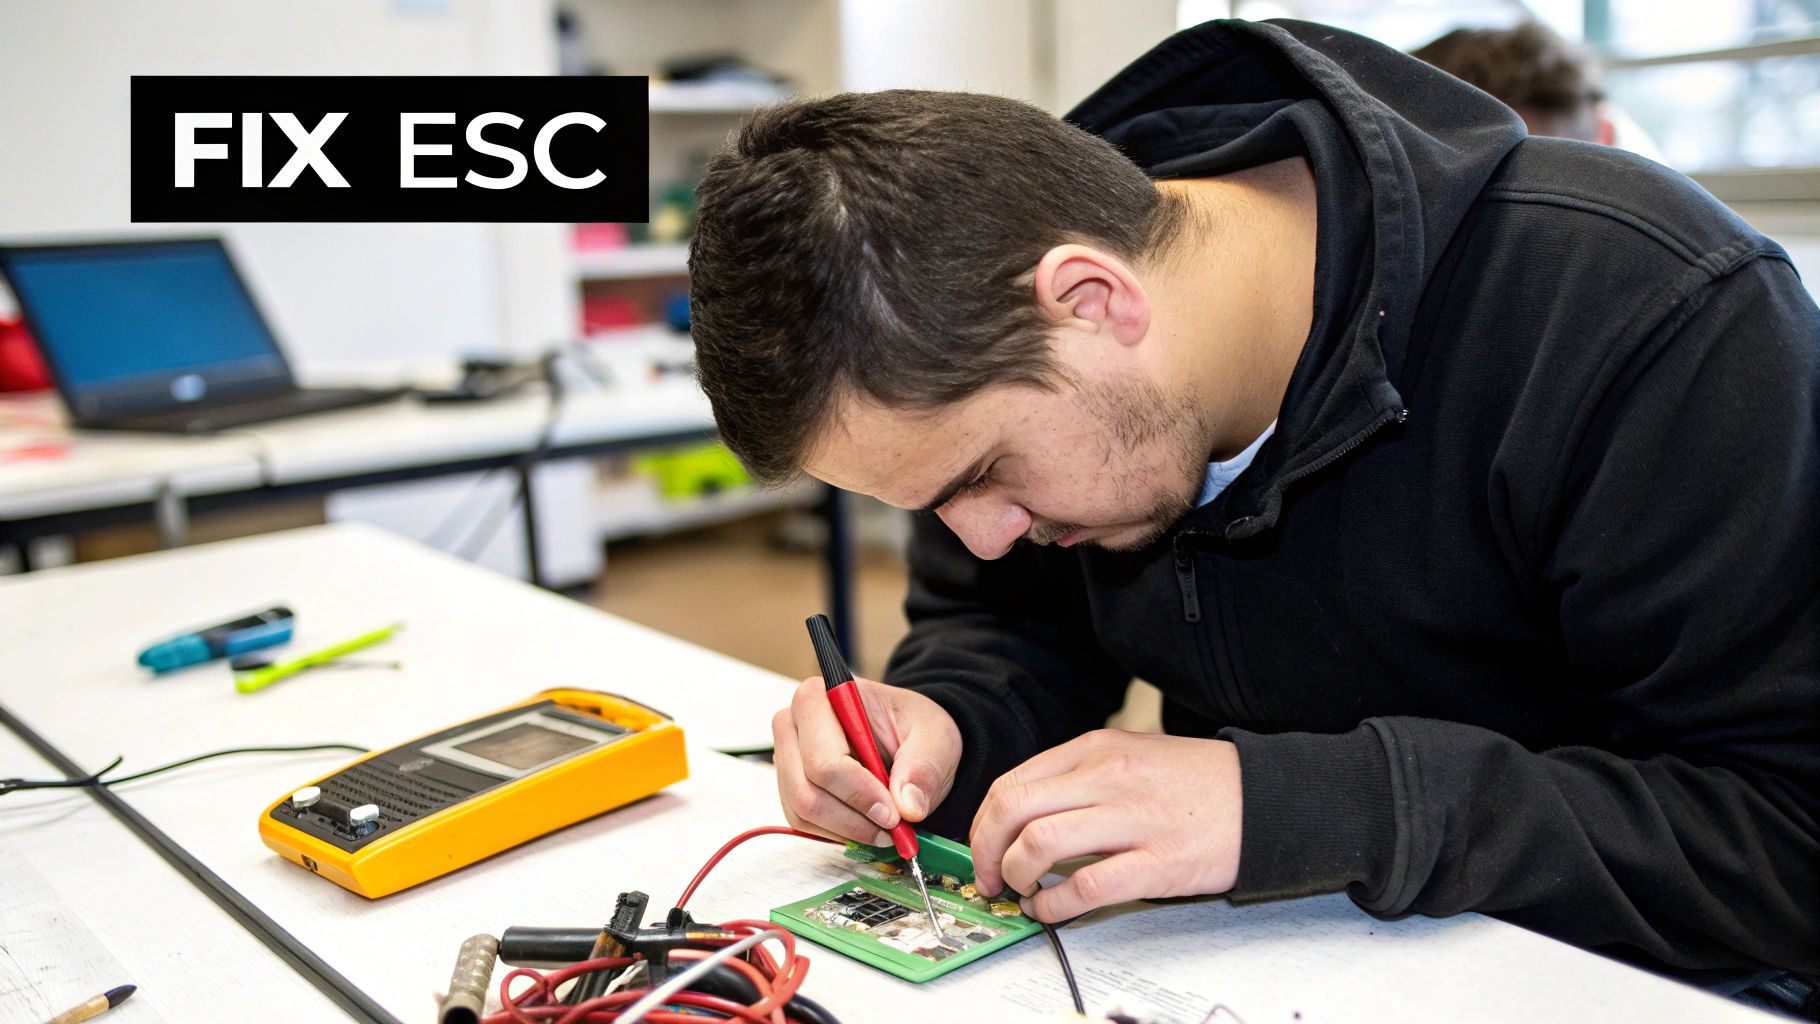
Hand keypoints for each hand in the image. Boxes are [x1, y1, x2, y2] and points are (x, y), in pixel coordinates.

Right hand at [771, 675, 961, 845]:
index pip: (824, 759)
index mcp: (820, 697)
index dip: (857, 793)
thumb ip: (924, 768)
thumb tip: (909, 807)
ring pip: (803, 812)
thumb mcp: (936, 737)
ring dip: (848, 830)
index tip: (893, 813)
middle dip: (853, 819)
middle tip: (893, 828)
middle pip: (806, 791)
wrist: (908, 737)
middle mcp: (793, 725)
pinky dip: (839, 832)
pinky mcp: (790, 786)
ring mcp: (787, 758)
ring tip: (886, 827)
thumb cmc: (914, 727)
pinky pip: (804, 823)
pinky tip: (867, 823)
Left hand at [969, 729, 1241, 921]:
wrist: (1268, 798)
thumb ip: (1079, 776)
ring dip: (1016, 876)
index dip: (984, 824)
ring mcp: (1132, 820)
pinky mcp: (1157, 864)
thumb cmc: (1199, 783)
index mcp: (1097, 749)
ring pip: (1039, 845)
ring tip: (1022, 891)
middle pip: (1012, 810)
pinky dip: (1054, 905)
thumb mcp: (1132, 755)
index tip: (984, 848)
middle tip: (989, 877)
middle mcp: (1108, 777)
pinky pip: (1085, 888)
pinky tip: (1051, 910)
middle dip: (986, 851)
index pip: (1012, 783)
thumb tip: (1025, 813)